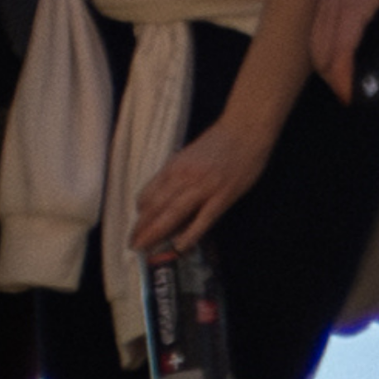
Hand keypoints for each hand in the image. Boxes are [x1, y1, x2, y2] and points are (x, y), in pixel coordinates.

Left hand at [129, 114, 275, 254]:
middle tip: (132, 245)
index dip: (140, 213)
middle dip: (142, 228)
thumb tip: (165, 196)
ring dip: (157, 233)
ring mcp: (203, 187)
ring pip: (173, 214)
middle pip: (156, 207)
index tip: (136, 228)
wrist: (246, 129)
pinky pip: (203, 219)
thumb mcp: (189, 156)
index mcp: (173, 167)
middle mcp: (183, 177)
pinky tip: (180, 246)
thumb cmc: (219, 142)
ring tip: (146, 249)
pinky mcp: (223, 195)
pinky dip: (190, 234)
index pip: (149, 194)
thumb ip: (177, 175)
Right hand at [312, 0, 378, 103]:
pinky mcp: (318, 2)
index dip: (342, 75)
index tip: (350, 95)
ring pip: (312, 45)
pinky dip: (317, 52)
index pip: (342, 48)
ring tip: (340, 83)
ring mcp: (321, 4)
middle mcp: (332, 7)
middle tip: (350, 96)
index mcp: (355, 4)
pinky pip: (311, 34)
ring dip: (323, 68)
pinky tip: (330, 61)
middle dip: (332, 79)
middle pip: (321, 53)